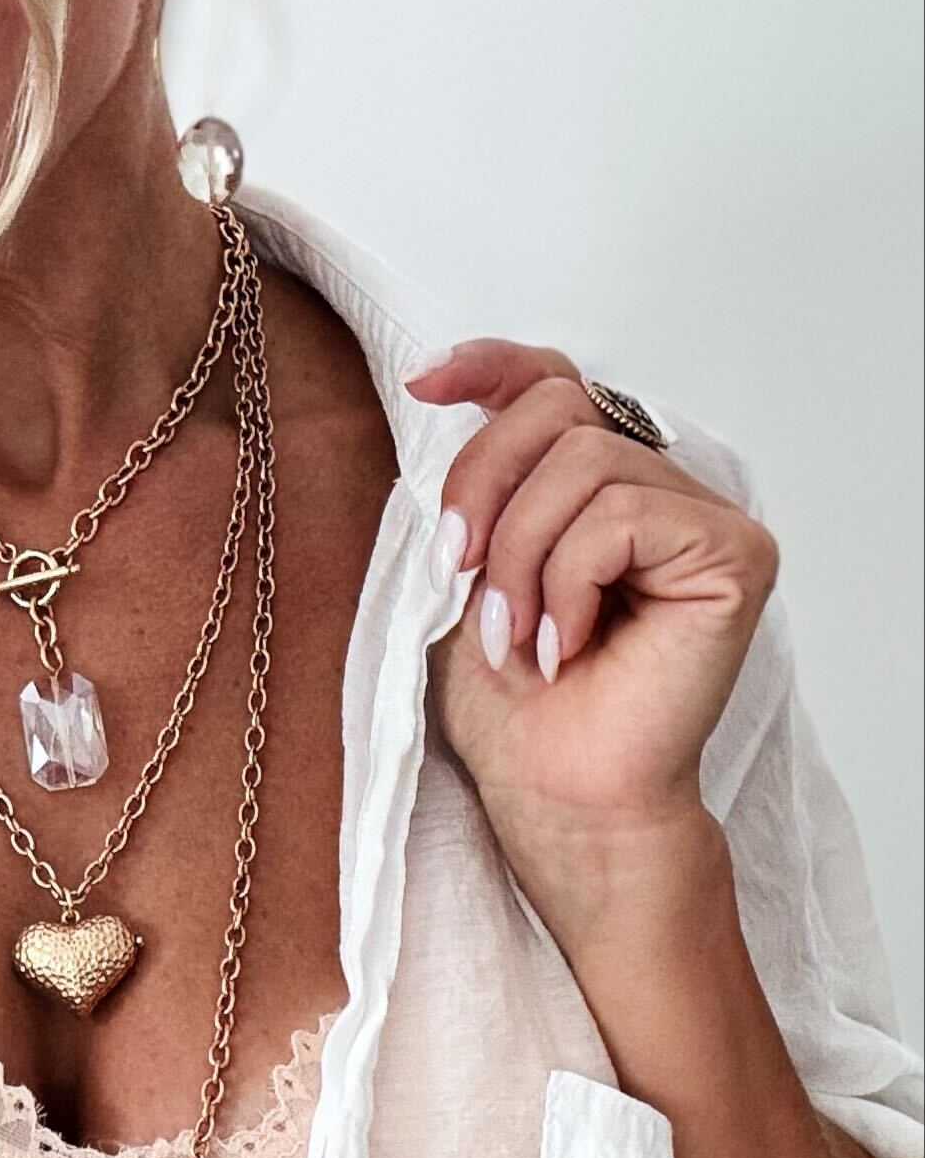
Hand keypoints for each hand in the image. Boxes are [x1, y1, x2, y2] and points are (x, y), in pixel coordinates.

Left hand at [408, 340, 780, 956]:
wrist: (553, 793)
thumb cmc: (512, 703)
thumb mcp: (467, 568)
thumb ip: (479, 483)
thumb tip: (442, 393)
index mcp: (594, 485)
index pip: (554, 382)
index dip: (490, 365)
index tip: (423, 382)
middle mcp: (658, 487)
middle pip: (557, 407)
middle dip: (484, 485)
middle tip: (456, 571)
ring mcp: (704, 518)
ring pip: (584, 461)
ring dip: (523, 554)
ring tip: (516, 634)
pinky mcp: (733, 555)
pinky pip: (623, 516)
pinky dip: (570, 582)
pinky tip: (567, 648)